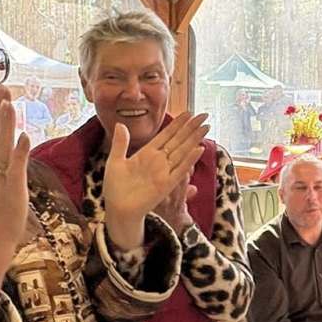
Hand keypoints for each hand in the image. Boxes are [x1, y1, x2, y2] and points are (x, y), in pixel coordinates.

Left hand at [102, 113, 207, 248]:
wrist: (117, 208)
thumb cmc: (115, 188)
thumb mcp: (115, 161)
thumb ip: (121, 143)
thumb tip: (120, 124)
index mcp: (147, 153)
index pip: (166, 134)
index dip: (178, 124)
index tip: (188, 112)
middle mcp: (158, 161)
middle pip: (178, 140)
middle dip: (191, 127)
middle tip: (204, 115)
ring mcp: (164, 172)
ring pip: (182, 151)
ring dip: (194, 139)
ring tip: (206, 127)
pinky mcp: (166, 184)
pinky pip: (180, 170)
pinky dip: (189, 160)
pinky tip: (198, 149)